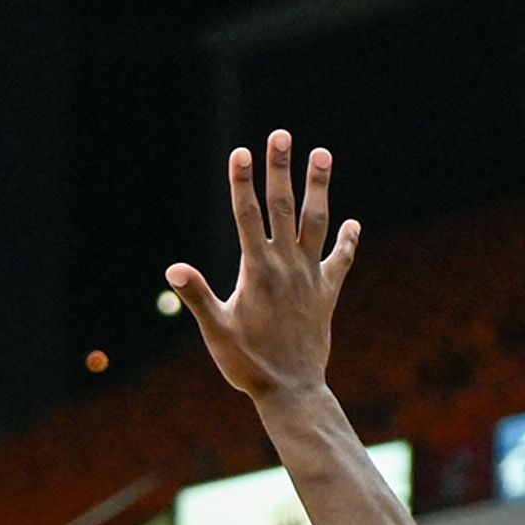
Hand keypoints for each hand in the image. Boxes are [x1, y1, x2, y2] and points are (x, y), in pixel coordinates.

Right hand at [170, 131, 360, 407]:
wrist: (292, 390)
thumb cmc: (248, 364)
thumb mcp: (216, 332)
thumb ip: (198, 297)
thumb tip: (173, 269)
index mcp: (257, 272)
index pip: (246, 217)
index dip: (242, 183)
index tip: (240, 152)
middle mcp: (286, 267)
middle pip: (281, 208)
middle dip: (280, 169)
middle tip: (281, 134)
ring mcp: (310, 277)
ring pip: (315, 222)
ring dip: (318, 187)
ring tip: (322, 153)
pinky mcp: (326, 292)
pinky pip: (339, 260)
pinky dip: (346, 241)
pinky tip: (351, 223)